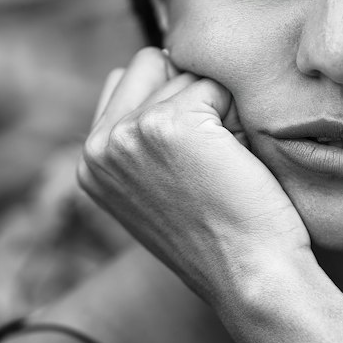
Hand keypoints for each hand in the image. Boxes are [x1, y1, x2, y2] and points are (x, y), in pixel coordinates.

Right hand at [78, 48, 310, 303]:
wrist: (251, 278)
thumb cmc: (224, 240)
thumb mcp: (160, 190)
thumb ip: (144, 139)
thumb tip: (164, 64)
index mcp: (90, 164)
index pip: (126, 81)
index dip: (173, 101)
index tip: (195, 158)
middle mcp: (99, 147)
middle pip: (153, 64)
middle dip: (192, 95)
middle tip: (214, 158)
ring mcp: (130, 133)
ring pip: (186, 74)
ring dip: (219, 110)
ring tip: (226, 168)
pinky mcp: (170, 125)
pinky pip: (216, 86)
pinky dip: (239, 116)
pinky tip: (239, 163)